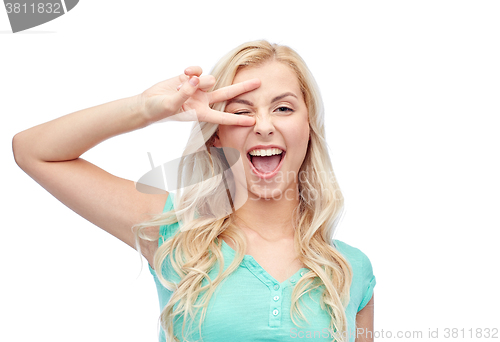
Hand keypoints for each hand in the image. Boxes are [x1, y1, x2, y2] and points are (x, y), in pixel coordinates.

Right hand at [139, 66, 259, 125]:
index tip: (252, 121)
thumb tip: (196, 79)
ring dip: (200, 78)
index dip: (237, 119)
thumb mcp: (171, 105)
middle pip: (227, 94)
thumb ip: (185, 92)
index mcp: (200, 113)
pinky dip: (193, 70)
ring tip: (183, 83)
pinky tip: (184, 73)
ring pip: (210, 79)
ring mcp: (197, 89)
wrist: (147, 103)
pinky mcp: (190, 78)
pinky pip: (198, 70)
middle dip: (242, 88)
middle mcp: (202, 101)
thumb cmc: (159, 110)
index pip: (222, 117)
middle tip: (259, 82)